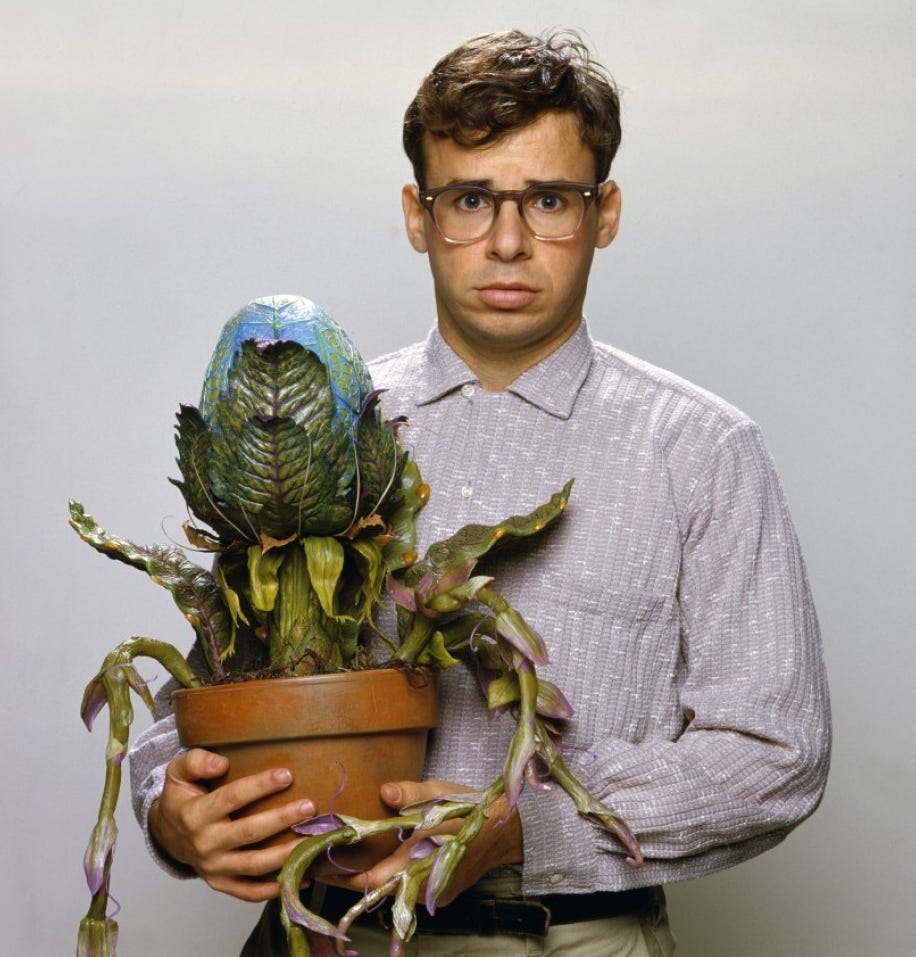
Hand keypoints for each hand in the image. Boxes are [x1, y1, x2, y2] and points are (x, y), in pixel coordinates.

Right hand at [149, 748, 314, 901]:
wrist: (167, 835)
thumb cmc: (182, 798)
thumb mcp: (178, 773)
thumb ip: (196, 762)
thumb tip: (221, 764)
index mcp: (195, 814)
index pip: (232, 798)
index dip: (260, 786)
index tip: (286, 775)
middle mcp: (205, 844)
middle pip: (249, 832)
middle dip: (281, 819)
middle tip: (309, 806)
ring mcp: (214, 868)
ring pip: (254, 864)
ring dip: (286, 854)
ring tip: (312, 840)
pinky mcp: (222, 884)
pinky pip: (249, 892)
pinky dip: (275, 888)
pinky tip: (301, 876)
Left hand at [327, 779, 523, 905]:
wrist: (509, 831)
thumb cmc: (475, 809)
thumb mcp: (443, 794)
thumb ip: (413, 795)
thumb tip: (385, 792)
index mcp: (420, 864)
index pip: (370, 880)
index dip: (341, 875)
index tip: (316, 865)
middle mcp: (422, 886)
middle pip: (375, 886)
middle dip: (347, 873)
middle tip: (317, 858)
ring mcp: (430, 891)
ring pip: (389, 887)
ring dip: (366, 873)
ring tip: (339, 854)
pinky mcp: (436, 889)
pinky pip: (405, 885)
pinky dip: (388, 872)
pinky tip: (377, 855)